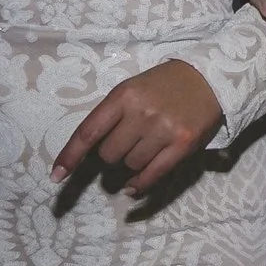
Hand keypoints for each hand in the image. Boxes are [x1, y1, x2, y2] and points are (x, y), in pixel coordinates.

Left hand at [48, 59, 224, 196]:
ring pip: (130, 165)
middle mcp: (141, 113)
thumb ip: (112, 116)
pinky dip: (139, 185)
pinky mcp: (182, 144)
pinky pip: (152, 175)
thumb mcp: (133, 89)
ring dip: (131, 163)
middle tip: (127, 141)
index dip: (70, 156)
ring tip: (145, 146)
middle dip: (113, 153)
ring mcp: (163, 130)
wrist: (209, 78)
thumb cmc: (163, 85)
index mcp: (123, 96)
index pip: (88, 132)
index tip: (56, 177)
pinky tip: (133, 188)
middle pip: (109, 154)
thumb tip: (91, 154)